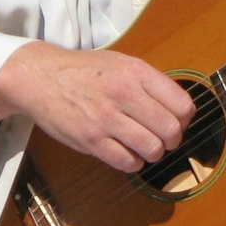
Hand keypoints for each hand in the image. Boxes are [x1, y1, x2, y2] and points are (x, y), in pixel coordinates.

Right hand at [0, 41, 196, 171]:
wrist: (40, 78)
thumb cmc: (84, 71)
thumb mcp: (122, 63)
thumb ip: (150, 84)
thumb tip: (179, 111)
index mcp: (137, 73)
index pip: (182, 105)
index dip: (185, 119)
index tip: (176, 122)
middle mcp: (125, 94)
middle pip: (171, 130)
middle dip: (172, 140)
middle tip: (163, 139)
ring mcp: (107, 118)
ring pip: (153, 149)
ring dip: (154, 153)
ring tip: (145, 147)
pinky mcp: (90, 140)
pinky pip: (127, 162)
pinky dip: (133, 163)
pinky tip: (127, 154)